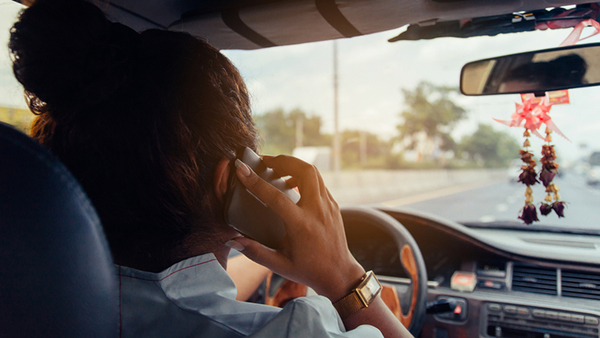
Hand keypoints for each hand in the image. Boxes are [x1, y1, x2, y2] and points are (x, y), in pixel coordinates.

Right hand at [226, 154, 364, 301]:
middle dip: (282, 160)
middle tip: (264, 161)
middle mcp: (318, 211)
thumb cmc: (309, 271)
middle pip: (304, 170)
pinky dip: (303, 175)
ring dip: (294, 165)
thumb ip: (255, 252)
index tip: (241, 168)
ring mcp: (329, 206)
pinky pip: (318, 181)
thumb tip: (234, 240)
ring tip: (275, 169)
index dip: (256, 182)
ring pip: (313, 172)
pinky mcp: (333, 205)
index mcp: (302, 226)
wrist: (339, 274)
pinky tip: (290, 183)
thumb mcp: (279, 266)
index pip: (276, 197)